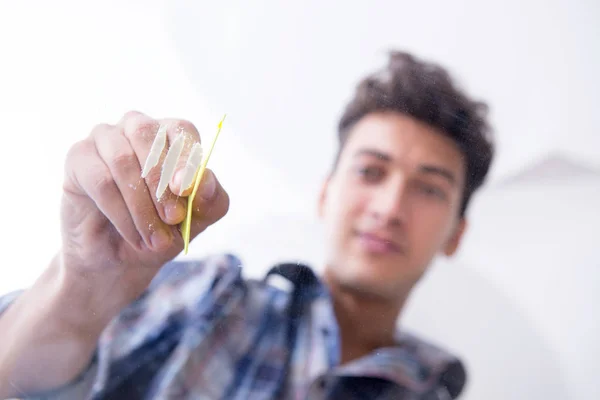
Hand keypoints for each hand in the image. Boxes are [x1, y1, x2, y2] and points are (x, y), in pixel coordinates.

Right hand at [59, 111, 228, 306]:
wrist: (122, 259)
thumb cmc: (164, 230)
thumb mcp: (197, 220)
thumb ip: (210, 199)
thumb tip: (205, 181)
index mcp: (172, 136)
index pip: (181, 130)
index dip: (185, 158)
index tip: (186, 190)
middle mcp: (138, 128)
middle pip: (147, 136)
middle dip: (161, 182)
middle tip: (173, 218)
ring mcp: (105, 138)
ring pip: (122, 160)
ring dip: (142, 206)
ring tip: (154, 239)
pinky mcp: (78, 158)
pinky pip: (100, 180)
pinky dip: (120, 212)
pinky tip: (134, 235)